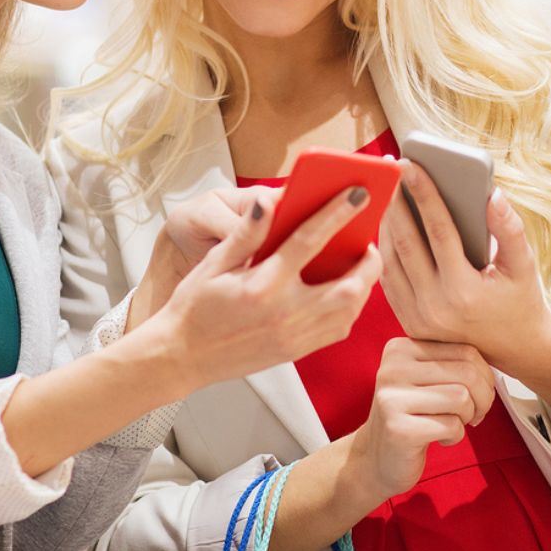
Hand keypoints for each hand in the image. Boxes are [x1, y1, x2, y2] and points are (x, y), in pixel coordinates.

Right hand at [155, 186, 381, 392]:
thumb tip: (267, 202)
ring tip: (359, 264)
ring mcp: (294, 336)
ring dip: (363, 285)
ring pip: (350, 311)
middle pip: (348, 286)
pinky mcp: (296, 351)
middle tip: (366, 242)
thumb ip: (246, 232)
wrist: (182, 356)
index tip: (359, 193)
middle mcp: (284, 313)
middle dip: (368, 261)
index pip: (309, 241)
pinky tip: (344, 292)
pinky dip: (350, 308)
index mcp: (263, 285)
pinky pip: (338, 330)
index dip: (338, 213)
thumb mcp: (214, 263)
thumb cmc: (194, 308)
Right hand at [350, 337, 495, 500]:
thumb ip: (451, 363)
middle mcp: (392, 367)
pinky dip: (456, 436)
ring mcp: (392, 398)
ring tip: (454, 425)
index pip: (465, 349)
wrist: (374, 459)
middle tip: (473, 415)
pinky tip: (440, 439)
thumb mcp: (424, 380)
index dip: (485, 376)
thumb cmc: (410, 417)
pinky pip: (452, 426)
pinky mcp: (398, 428)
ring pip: (462, 398)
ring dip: (468, 417)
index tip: (477, 395)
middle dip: (483, 398)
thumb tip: (495, 361)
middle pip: (467, 372)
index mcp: (401, 348)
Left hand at [379, 161, 550, 379]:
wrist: (515, 350)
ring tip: (385, 190)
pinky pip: (388, 279)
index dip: (424, 194)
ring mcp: (417, 318)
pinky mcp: (407, 323)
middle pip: (405, 243)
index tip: (411, 164)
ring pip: (390, 260)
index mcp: (464, 291)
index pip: (438, 231)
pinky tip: (386, 223)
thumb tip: (492, 194)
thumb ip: (510, 229)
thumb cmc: (521, 300)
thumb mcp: (524, 264)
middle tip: (388, 168)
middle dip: (395, 200)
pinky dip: (384, 249)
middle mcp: (435, 307)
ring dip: (385, 223)